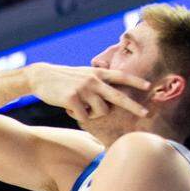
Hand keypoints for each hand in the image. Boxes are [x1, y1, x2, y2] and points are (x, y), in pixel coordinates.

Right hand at [25, 63, 148, 120]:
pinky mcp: (73, 99)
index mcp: (98, 73)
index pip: (121, 76)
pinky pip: (83, 117)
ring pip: (100, 112)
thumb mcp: (84, 74)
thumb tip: (109, 100)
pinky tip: (68, 108)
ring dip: (92, 114)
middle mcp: (94, 80)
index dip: (135, 81)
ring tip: (81, 107)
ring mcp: (84, 90)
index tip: (149, 86)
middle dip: (133, 106)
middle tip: (145, 114)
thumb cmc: (64, 79)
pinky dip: (76, 116)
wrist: (41, 77)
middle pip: (118, 97)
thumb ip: (98, 82)